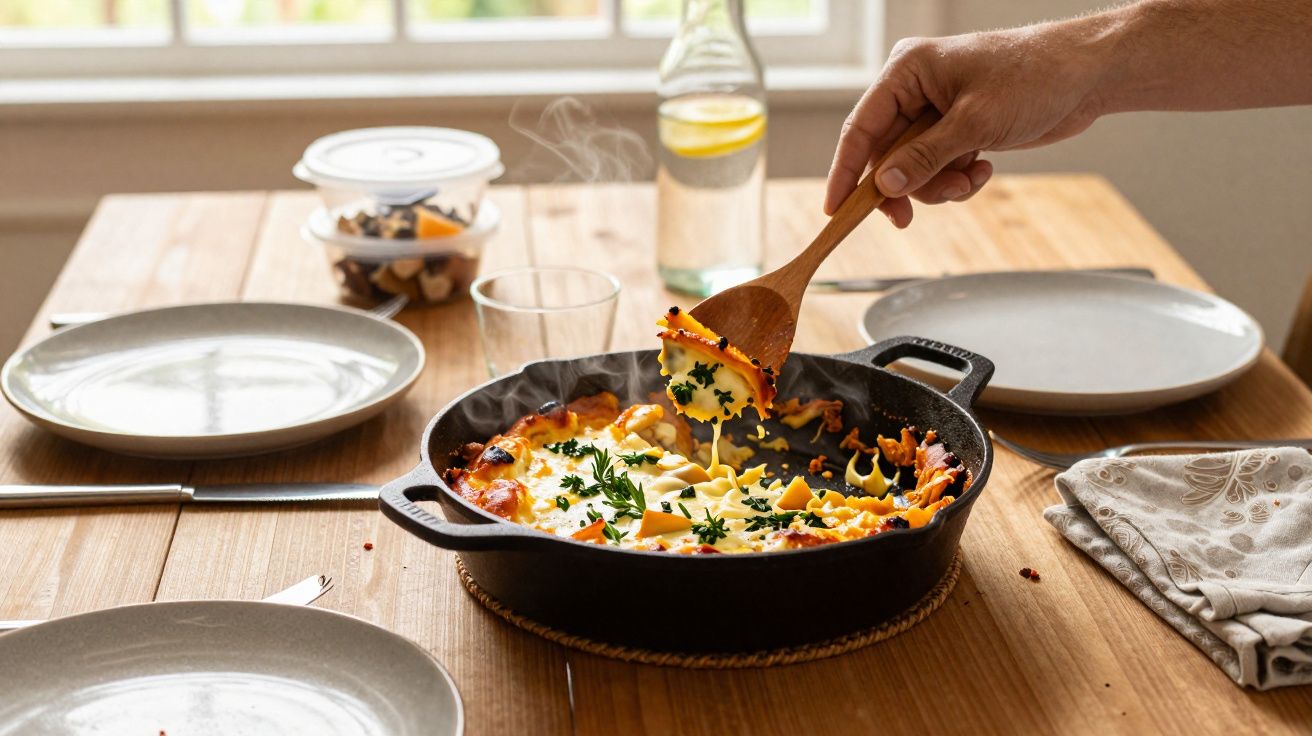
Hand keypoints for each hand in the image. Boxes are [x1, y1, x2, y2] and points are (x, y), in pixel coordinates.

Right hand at [825, 21, 1113, 226]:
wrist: (1088, 75)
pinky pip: (938, 166)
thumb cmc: (1034, 77)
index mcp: (908, 71)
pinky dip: (957, 178)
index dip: (845, 172)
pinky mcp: (957, 128)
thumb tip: (885, 186)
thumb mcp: (974, 123)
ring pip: (912, 167)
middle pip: (885, 154)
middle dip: (907, 185)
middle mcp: (916, 89)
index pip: (861, 128)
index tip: (834, 210)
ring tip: (968, 180)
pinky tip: (983, 170)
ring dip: (937, 185)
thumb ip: (924, 157)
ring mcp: (937, 110)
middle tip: (911, 217)